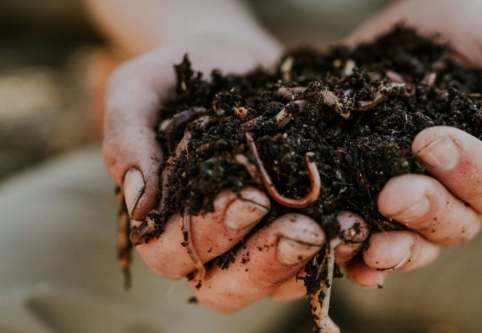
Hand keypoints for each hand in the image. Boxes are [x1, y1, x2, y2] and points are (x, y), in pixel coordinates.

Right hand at [103, 34, 375, 312]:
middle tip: (302, 231)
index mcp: (165, 218)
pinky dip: (339, 252)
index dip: (208, 236)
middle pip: (224, 287)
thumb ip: (126, 140)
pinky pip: (315, 260)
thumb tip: (137, 202)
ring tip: (338, 229)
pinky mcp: (294, 226)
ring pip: (272, 284)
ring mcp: (254, 240)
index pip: (172, 253)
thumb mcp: (139, 90)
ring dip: (305, 265)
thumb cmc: (181, 75)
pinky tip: (358, 225)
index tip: (248, 197)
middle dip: (262, 263)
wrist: (234, 59)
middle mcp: (209, 241)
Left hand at [343, 0, 481, 286]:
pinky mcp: (362, 196)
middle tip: (391, 195)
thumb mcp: (480, 32)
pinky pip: (367, 238)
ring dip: (396, 250)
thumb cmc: (444, 27)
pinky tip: (347, 261)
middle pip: (455, 221)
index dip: (469, 173)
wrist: (380, 39)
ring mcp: (407, 195)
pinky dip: (359, 257)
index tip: (429, 142)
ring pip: (414, 241)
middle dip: (426, 209)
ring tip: (373, 248)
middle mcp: (452, 186)